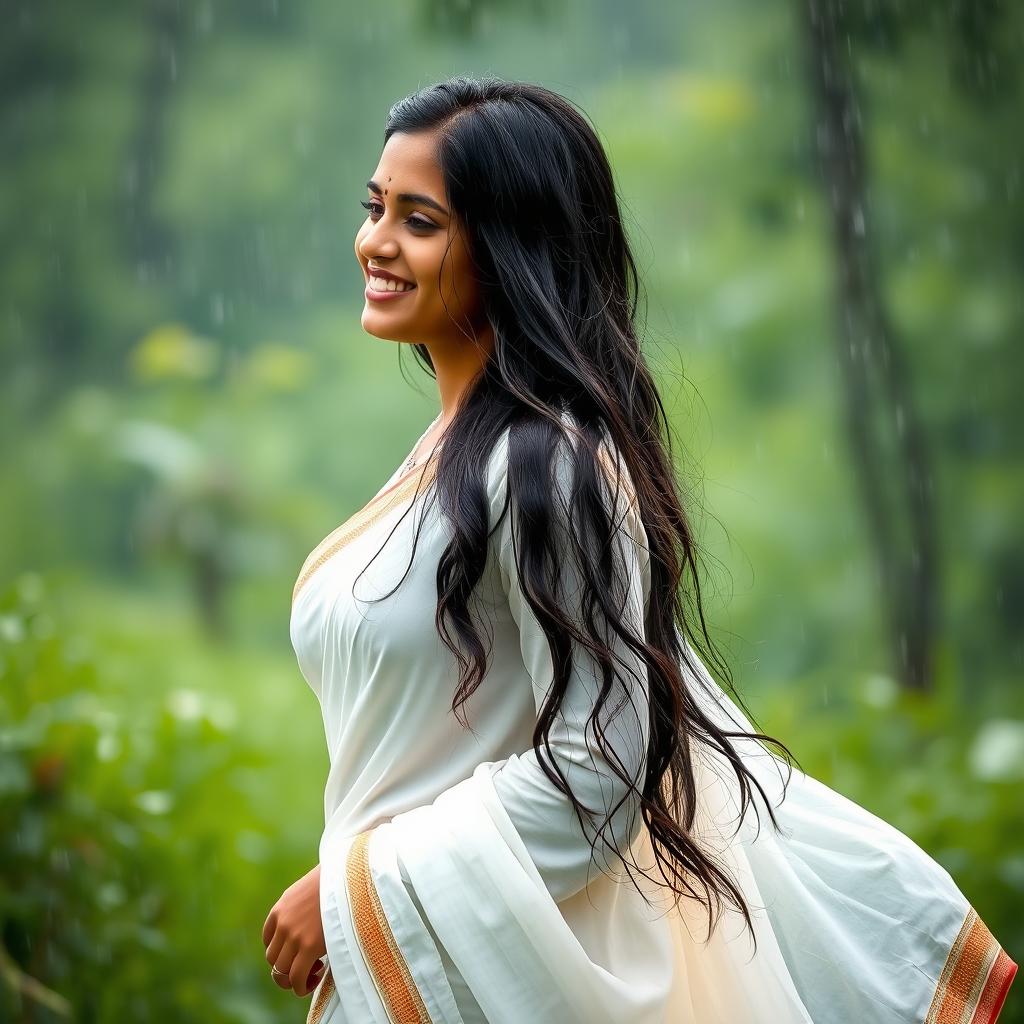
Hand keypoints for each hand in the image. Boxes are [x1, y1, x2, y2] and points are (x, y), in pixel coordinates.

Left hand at [263, 863, 327, 996]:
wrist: (351, 874)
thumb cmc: (336, 882)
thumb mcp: (308, 891)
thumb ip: (300, 910)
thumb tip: (307, 926)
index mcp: (281, 909)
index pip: (269, 940)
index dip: (282, 951)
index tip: (297, 953)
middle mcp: (283, 923)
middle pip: (273, 959)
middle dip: (287, 968)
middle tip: (308, 966)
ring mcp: (294, 936)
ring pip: (281, 972)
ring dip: (294, 978)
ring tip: (316, 971)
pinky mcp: (309, 946)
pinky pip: (297, 977)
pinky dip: (302, 986)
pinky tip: (316, 977)